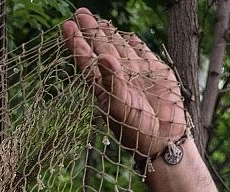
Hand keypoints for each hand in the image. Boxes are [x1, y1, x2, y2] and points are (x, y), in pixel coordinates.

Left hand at [62, 9, 187, 159]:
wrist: (164, 140)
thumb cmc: (136, 131)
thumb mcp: (120, 108)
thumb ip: (112, 83)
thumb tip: (104, 57)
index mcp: (103, 87)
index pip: (86, 60)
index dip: (76, 44)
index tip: (66, 27)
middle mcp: (117, 77)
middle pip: (101, 49)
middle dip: (90, 31)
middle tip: (79, 13)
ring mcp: (136, 74)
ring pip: (120, 48)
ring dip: (110, 35)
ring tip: (99, 21)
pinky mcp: (155, 73)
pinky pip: (143, 54)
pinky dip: (136, 44)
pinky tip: (128, 36)